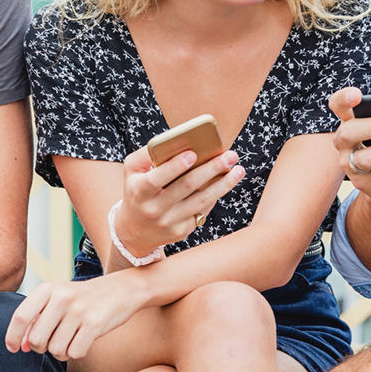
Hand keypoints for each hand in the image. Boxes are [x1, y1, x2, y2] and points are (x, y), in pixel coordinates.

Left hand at [4, 276, 144, 360]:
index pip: (21, 317)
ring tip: (70, 340)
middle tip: (52, 341)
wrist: (121, 289)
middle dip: (41, 348)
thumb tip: (20, 346)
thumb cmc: (84, 298)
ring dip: (61, 352)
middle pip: (36, 340)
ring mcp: (78, 311)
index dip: (13, 337)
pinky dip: (76, 353)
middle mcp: (61, 298)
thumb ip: (37, 319)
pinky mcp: (94, 324)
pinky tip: (82, 341)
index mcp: (48, 289)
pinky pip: (74, 353)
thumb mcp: (57, 299)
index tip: (13, 349)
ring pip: (55, 349)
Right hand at [113, 145, 243, 256]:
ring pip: (202, 200)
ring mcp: (169, 223)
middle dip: (211, 169)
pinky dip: (216, 195)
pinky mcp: (182, 231)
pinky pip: (203, 210)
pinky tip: (226, 183)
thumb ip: (146, 154)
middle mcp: (154, 210)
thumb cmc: (136, 191)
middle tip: (230, 155)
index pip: (156, 179)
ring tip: (239, 170)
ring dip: (223, 184)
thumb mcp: (131, 171)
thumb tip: (174, 140)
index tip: (193, 153)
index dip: (174, 167)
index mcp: (139, 192)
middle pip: (186, 187)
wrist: (135, 231)